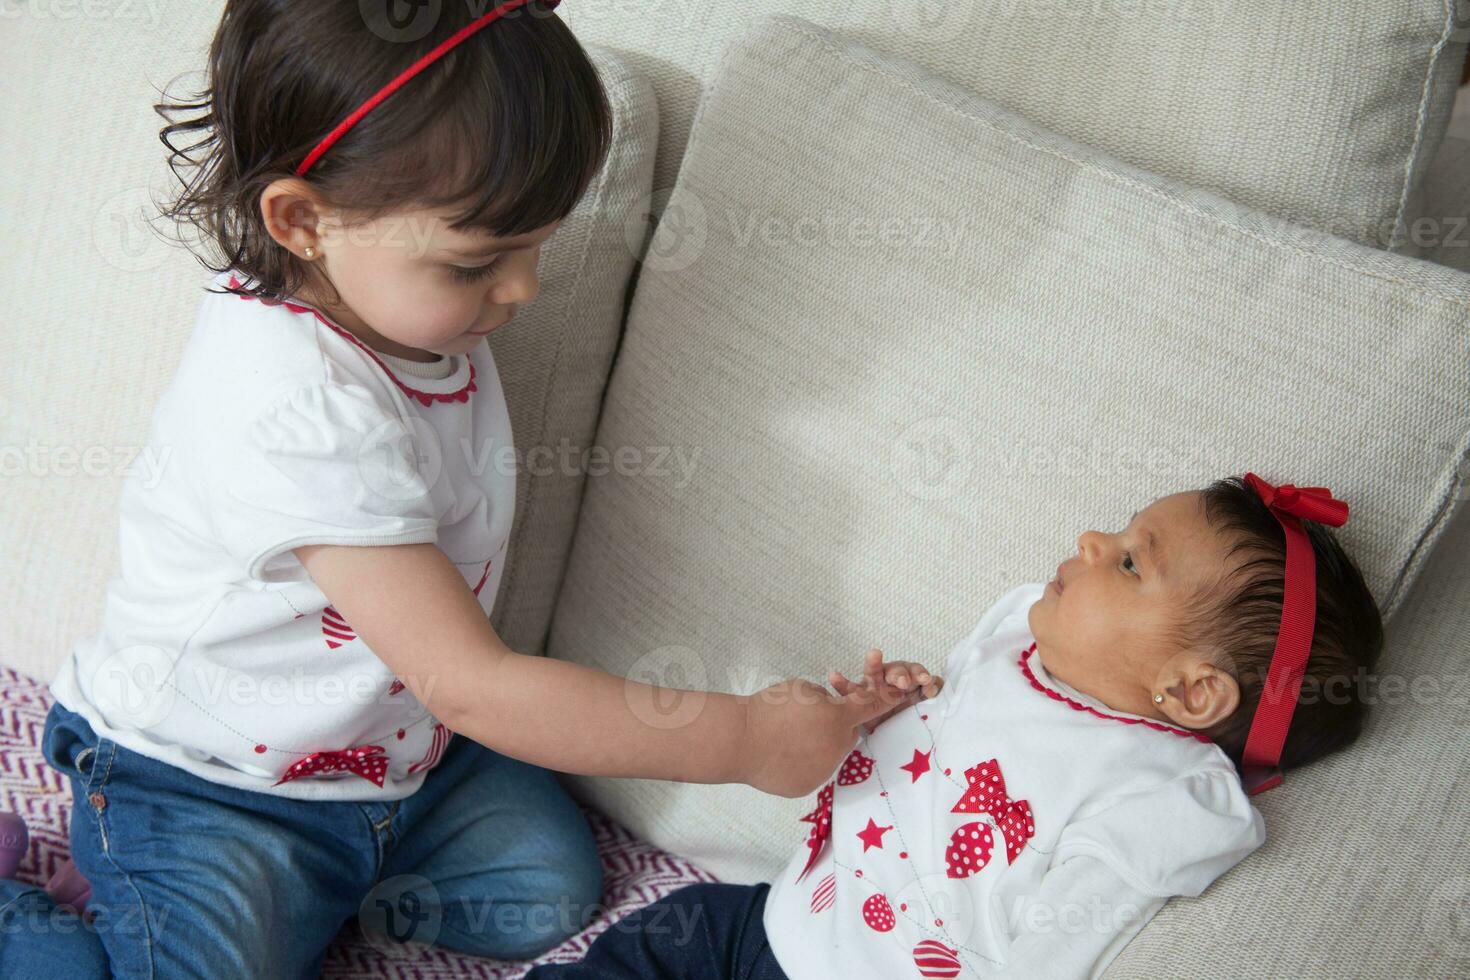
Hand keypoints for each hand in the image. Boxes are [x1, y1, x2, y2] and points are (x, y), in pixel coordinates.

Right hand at [736, 650, 942, 798]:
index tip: (903, 695)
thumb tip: (830, 710)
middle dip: (832, 729)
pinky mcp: (807, 787)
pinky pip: (811, 773)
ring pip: (828, 756)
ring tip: (787, 740)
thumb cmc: (769, 708)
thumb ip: (824, 700)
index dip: (886, 699)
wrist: (741, 741)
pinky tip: (780, 757)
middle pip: (846, 736)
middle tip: (804, 723)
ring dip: (816, 748)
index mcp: (838, 718)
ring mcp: (823, 771)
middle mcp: (837, 747)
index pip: (870, 706)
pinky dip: (801, 766)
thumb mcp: (802, 689)